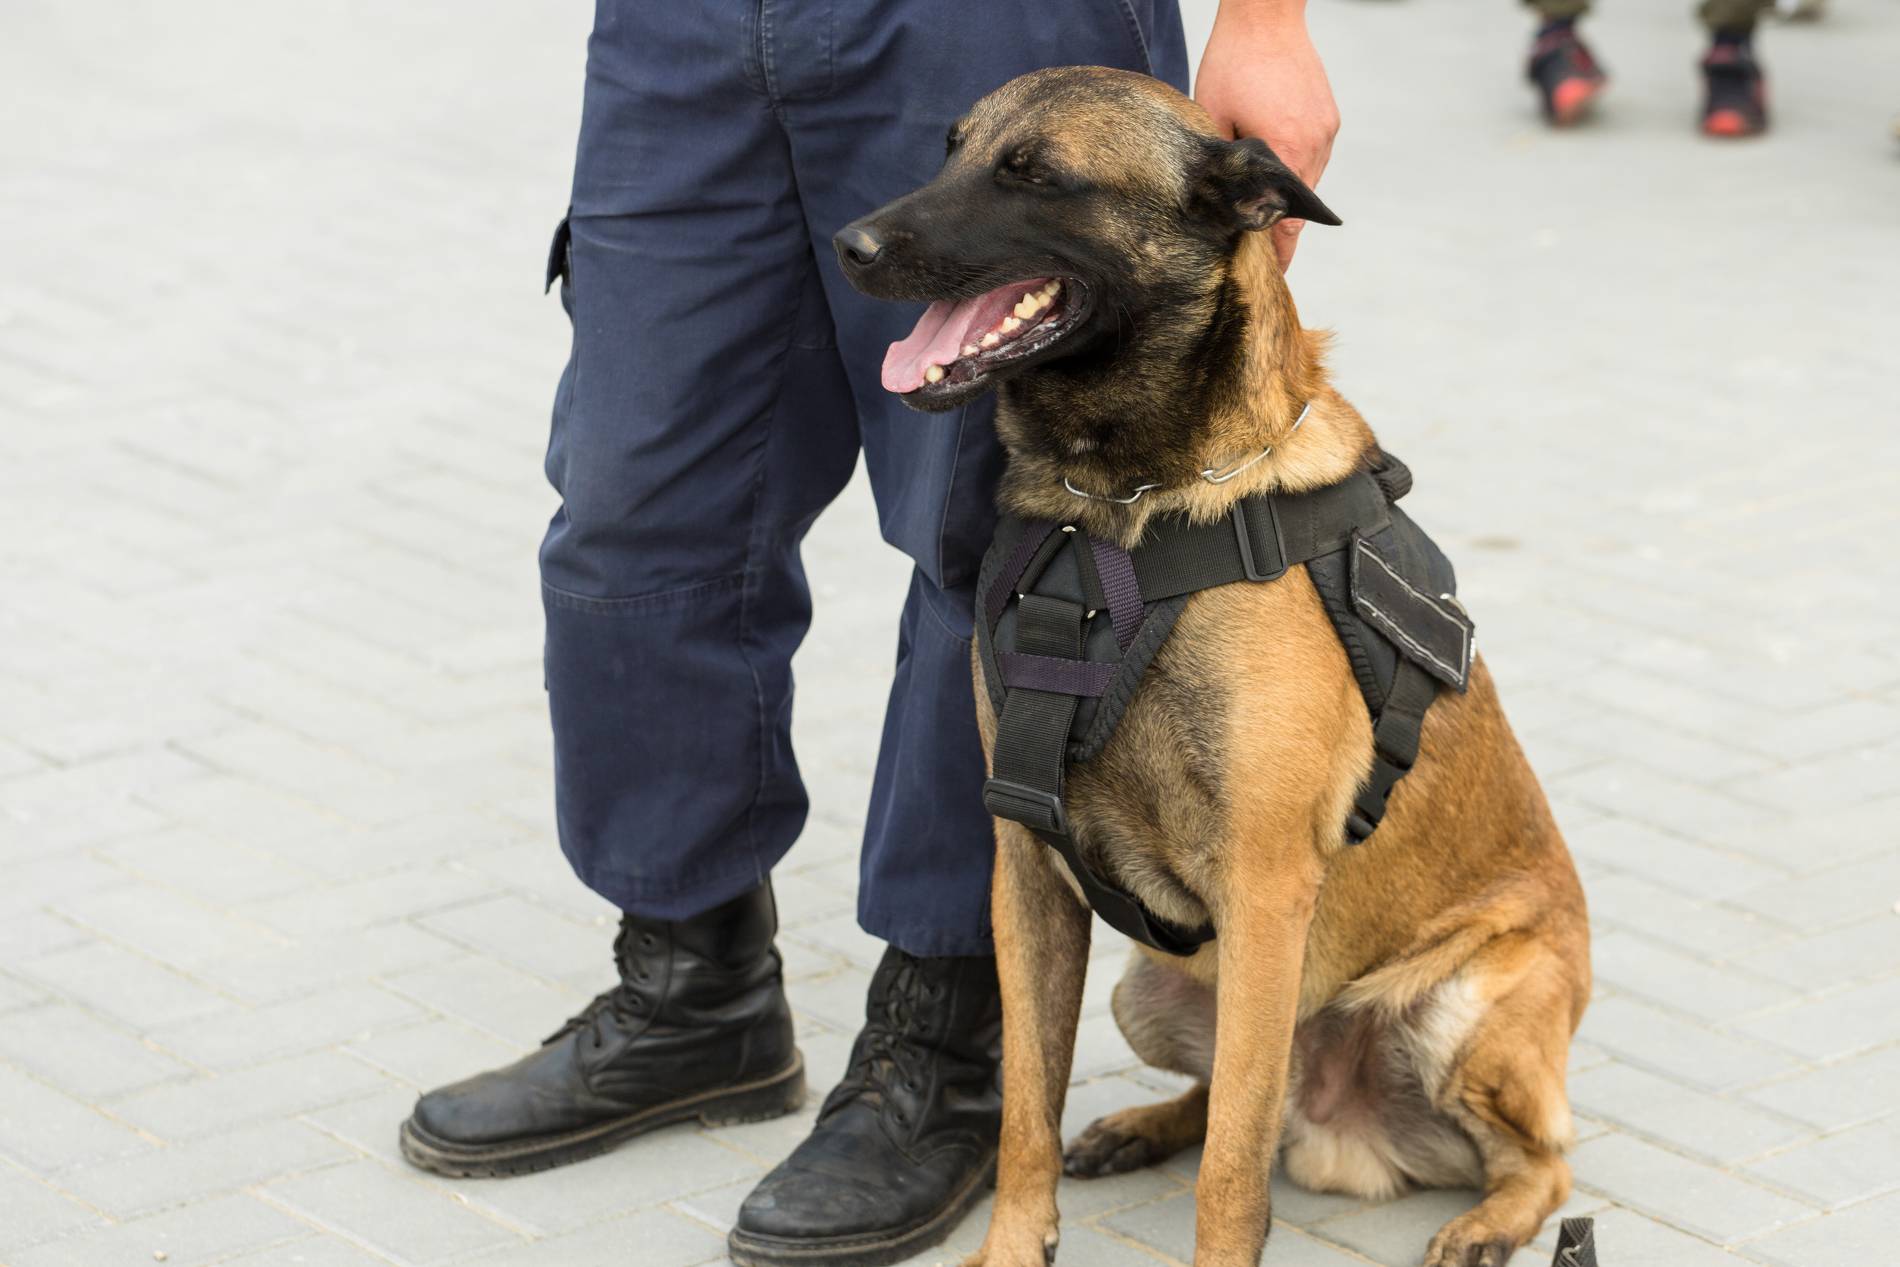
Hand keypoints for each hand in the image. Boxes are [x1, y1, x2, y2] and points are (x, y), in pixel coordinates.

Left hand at [1195, 2, 1338, 268]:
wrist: (1267, 16)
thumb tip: (1218, 207)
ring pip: (1306, 184)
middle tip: (1256, 256)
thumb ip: (1221, 169)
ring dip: (1285, 198)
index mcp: (1287, 154)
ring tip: (1261, 210)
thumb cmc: (1232, 64)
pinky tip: (1273, 168)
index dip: (1275, 258)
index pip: (1285, 229)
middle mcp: (1314, 148)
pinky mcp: (1329, 119)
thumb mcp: (1213, 121)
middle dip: (1277, 231)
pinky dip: (1294, 169)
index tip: (1266, 281)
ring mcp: (1326, 133)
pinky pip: (1312, 158)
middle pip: (1298, 212)